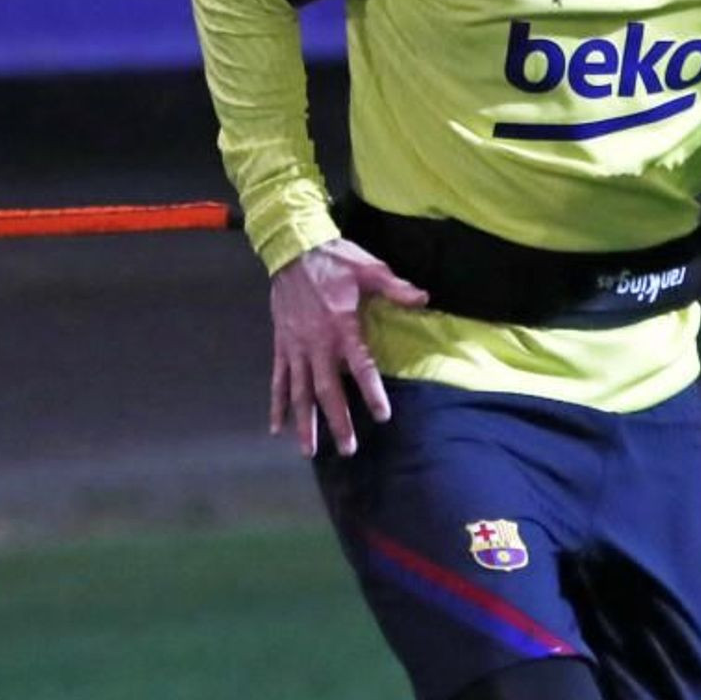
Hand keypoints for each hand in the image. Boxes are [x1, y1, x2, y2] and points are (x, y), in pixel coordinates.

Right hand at [267, 238, 428, 456]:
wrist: (292, 248)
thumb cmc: (334, 260)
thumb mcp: (369, 269)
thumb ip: (396, 288)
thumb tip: (424, 298)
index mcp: (341, 327)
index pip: (360, 366)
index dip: (372, 391)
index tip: (382, 415)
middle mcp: (316, 344)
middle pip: (327, 391)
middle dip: (337, 421)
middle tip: (348, 449)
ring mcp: (296, 347)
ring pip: (299, 392)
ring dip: (305, 422)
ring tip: (310, 451)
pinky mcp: (281, 345)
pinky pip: (278, 379)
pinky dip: (277, 403)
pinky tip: (277, 427)